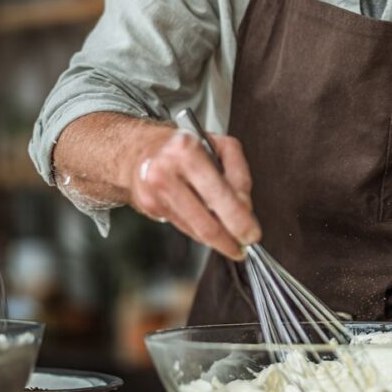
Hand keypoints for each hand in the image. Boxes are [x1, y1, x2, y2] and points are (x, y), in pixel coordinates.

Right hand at [129, 128, 260, 259]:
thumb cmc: (182, 146)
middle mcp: (167, 172)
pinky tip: (208, 224)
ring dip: (217, 239)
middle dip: (229, 239)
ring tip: (230, 239)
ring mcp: (156, 192)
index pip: (219, 194)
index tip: (252, 232)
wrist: (139, 149)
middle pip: (206, 221)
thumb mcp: (218, 145)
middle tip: (243, 246)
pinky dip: (200, 229)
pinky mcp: (150, 207)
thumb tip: (245, 206)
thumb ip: (237, 173)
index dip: (239, 219)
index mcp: (187, 151)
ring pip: (195, 229)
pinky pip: (184, 227)